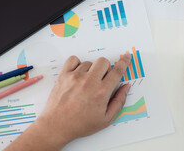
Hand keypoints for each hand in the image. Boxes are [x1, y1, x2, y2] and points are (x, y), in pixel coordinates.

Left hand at [6, 54, 130, 150]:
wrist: (57, 126)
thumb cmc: (80, 124)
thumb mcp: (106, 119)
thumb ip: (119, 101)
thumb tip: (126, 87)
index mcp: (102, 92)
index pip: (117, 71)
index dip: (124, 62)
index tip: (126, 58)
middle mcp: (89, 82)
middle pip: (104, 61)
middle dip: (106, 67)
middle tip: (102, 78)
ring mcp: (76, 77)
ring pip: (89, 62)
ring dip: (91, 69)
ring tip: (87, 82)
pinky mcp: (64, 75)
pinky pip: (73, 59)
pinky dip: (77, 64)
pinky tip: (78, 74)